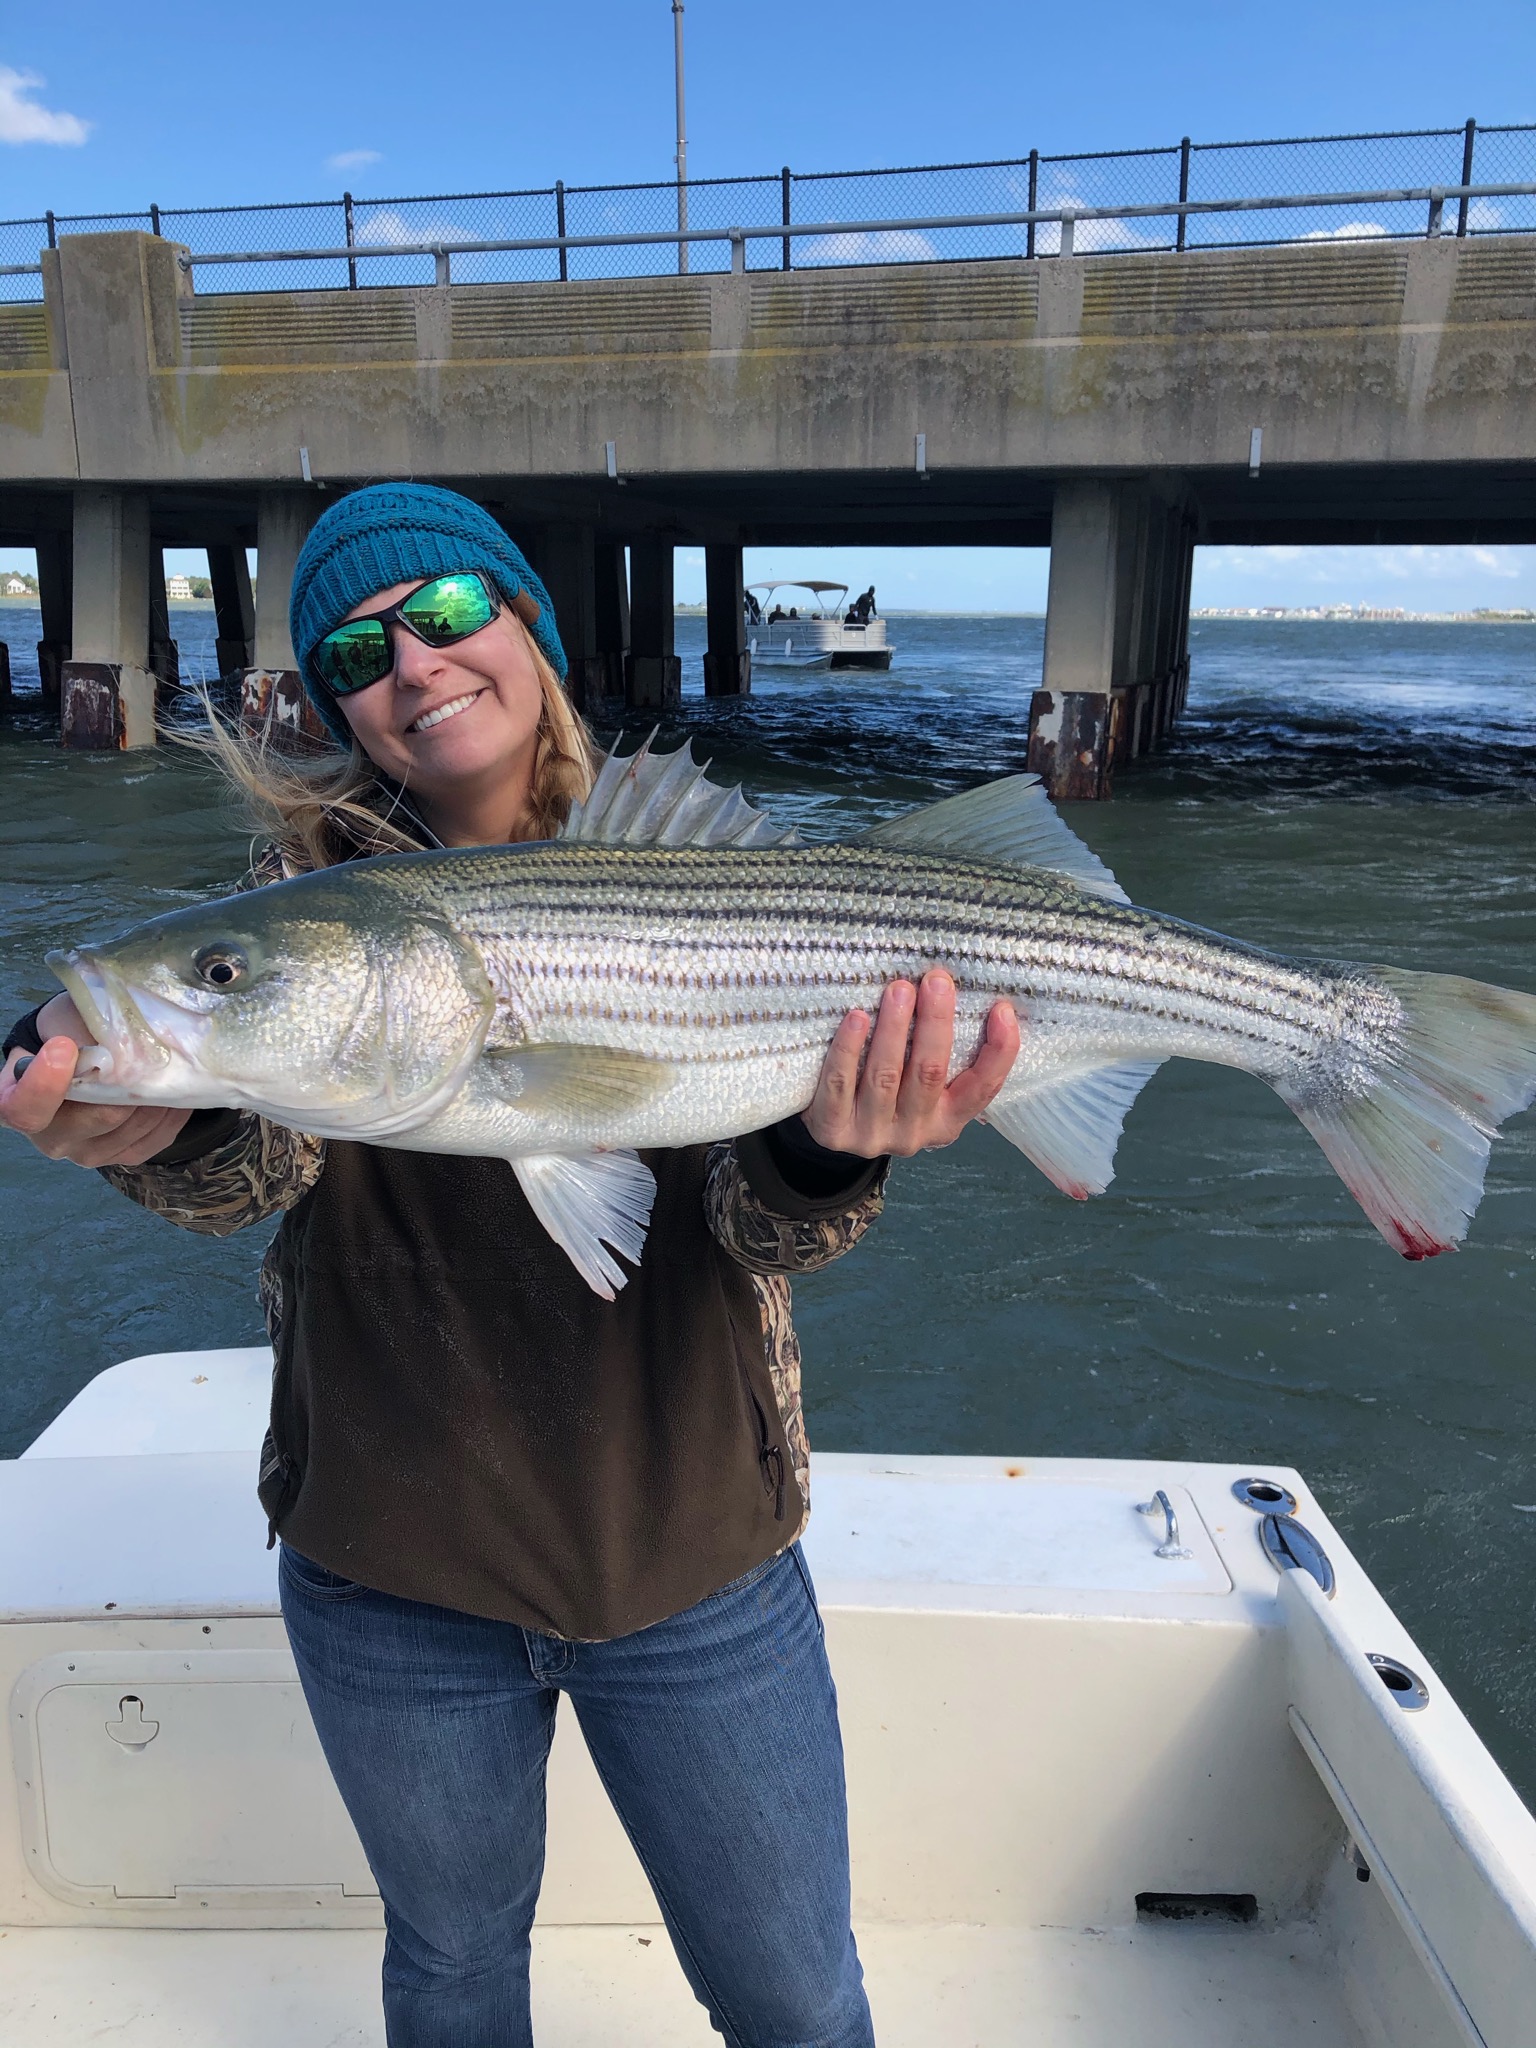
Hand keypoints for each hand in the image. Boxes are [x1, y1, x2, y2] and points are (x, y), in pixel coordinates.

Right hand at [0, 993, 189, 1167]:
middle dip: (126, 1082)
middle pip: (95, 1119)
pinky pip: (156, 1137)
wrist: (86, 1054)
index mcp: (19, 1102)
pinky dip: (170, 1111)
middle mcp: (49, 1136)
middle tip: (143, 1052)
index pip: (23, 1109)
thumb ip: (77, 1032)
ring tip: (162, 1064)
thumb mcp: (64, 1021)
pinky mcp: (122, 1156)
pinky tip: (172, 1088)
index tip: (64, 1047)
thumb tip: (114, 1042)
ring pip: (132, 1126)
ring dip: (155, 1094)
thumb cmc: (69, 1033)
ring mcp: (87, 1152)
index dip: (44, 1085)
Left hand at [803, 969, 1020, 1158]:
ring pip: (885, 1077)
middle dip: (935, 1023)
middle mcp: (914, 1132)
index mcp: (947, 1120)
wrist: (832, 1130)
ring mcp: (872, 1135)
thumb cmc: (886, 1092)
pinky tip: (857, 1018)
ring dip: (893, 1029)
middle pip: (929, 1074)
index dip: (999, 1052)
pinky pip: (840, 1084)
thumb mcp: (920, 1083)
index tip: (1002, 1009)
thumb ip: (940, 1052)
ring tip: (898, 989)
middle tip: (936, 981)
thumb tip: (956, 991)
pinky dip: (849, 1049)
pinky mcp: (834, 1131)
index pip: (982, 1089)